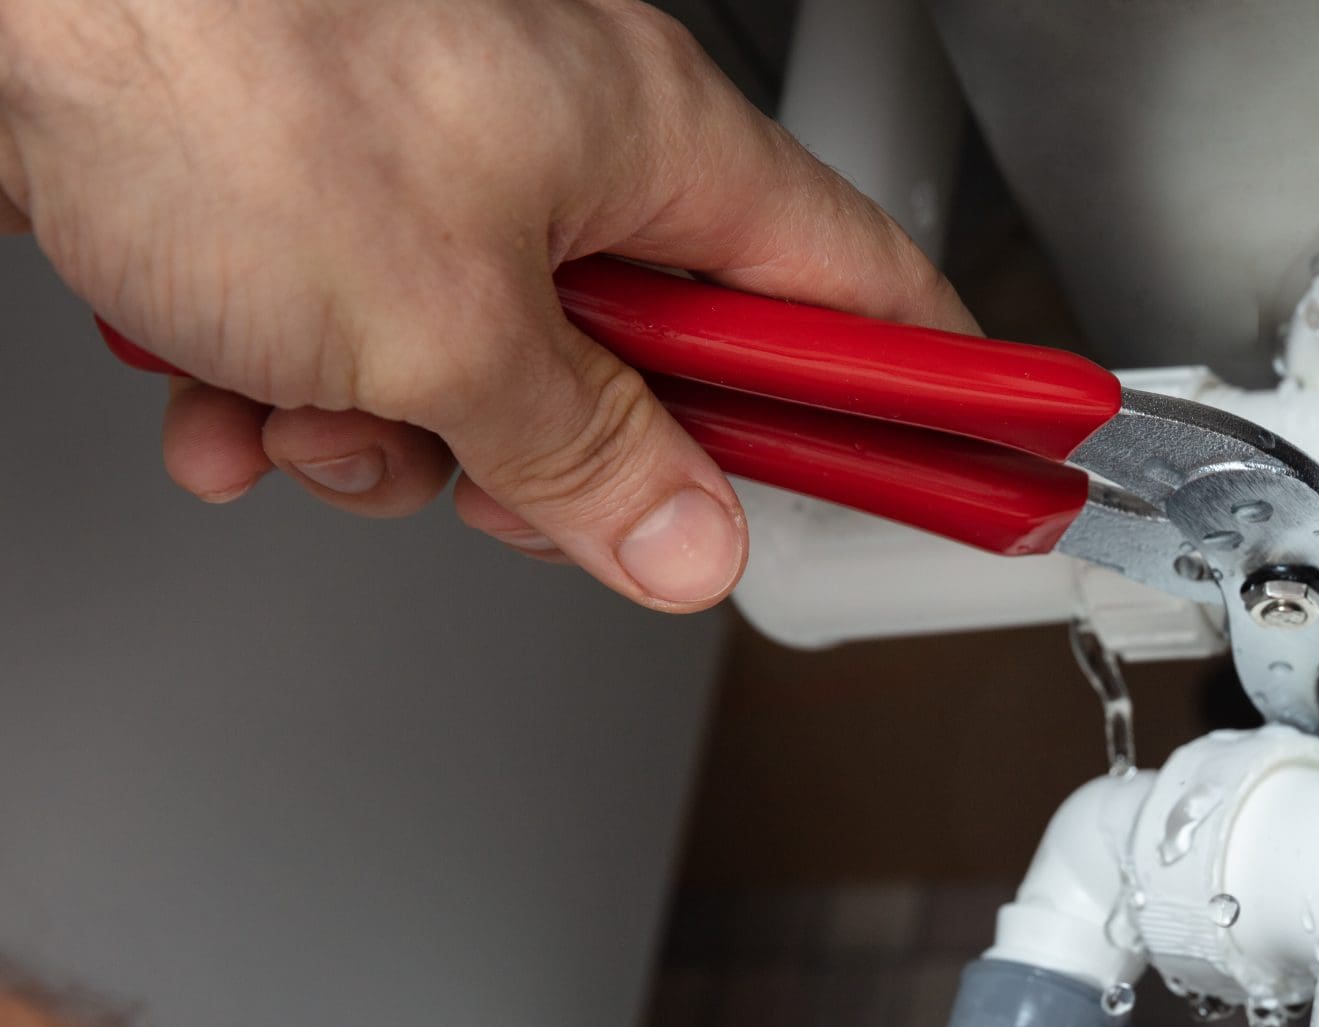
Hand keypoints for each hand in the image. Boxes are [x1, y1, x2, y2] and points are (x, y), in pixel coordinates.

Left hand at [0, 0, 972, 609]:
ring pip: (485, 378)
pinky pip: (353, 341)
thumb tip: (689, 542)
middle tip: (521, 492)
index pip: (858, 295)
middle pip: (658, 370)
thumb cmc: (207, 60)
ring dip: (391, 440)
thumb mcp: (443, 328)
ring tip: (306, 408)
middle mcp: (557, 140)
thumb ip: (592, 460)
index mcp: (652, 141)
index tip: (978, 470)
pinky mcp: (309, 190)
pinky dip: (285, 388)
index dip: (923, 397)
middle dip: (568, 465)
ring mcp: (431, 162)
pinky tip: (217, 390)